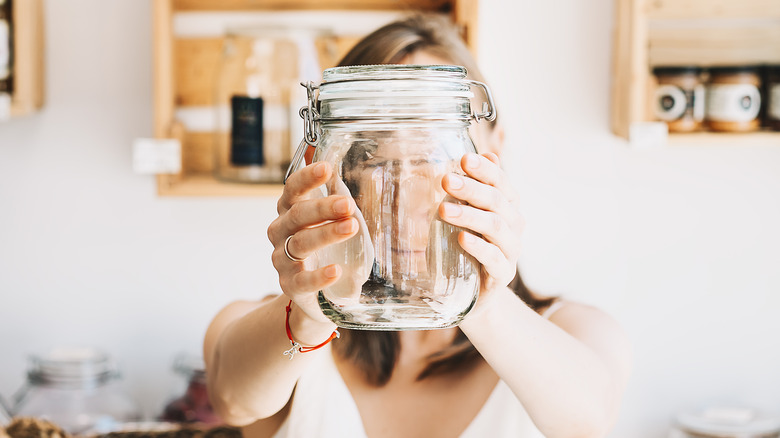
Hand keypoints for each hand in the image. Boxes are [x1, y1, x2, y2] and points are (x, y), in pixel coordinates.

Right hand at [267, 162, 359, 322]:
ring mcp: (282, 260)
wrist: (318, 296)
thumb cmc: (328, 250)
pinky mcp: (290, 285)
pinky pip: (303, 280)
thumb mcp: (332, 224)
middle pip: (297, 215)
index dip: (307, 178)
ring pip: (300, 243)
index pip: (292, 190)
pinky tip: (336, 270)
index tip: (326, 168)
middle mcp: (280, 232)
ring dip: (326, 234)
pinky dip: (319, 275)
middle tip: (348, 204)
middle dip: (323, 207)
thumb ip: (339, 203)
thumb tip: (358, 176)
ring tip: (352, 228)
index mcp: (289, 212)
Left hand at [439, 152, 524, 301]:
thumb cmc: (467, 244)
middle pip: (497, 201)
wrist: (473, 290)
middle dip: (471, 189)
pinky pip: (494, 258)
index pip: (501, 182)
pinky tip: (461, 238)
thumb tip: (480, 153)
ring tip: (444, 210)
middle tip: (446, 180)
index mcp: (508, 206)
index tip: (464, 159)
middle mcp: (515, 225)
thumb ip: (472, 188)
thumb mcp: (465, 213)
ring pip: (495, 227)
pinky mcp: (503, 273)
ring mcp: (511, 250)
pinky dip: (478, 247)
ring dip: (469, 216)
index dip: (485, 169)